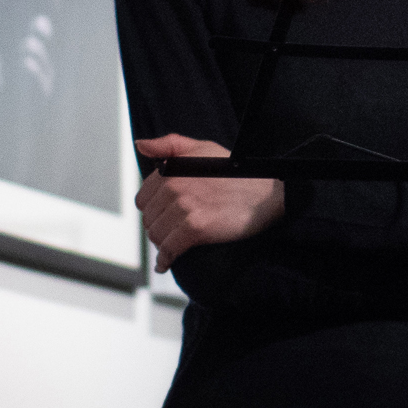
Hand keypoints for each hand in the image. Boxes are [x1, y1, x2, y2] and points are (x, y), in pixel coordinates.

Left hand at [134, 134, 285, 271]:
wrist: (265, 194)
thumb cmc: (237, 172)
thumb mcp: (202, 149)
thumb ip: (169, 145)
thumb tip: (142, 146)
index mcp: (172, 170)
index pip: (143, 198)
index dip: (152, 209)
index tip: (163, 216)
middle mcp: (175, 187)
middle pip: (149, 219)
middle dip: (158, 227)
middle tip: (172, 232)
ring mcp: (185, 208)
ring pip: (157, 235)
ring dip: (162, 244)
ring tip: (173, 245)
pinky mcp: (196, 228)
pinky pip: (169, 249)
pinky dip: (166, 259)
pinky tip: (166, 263)